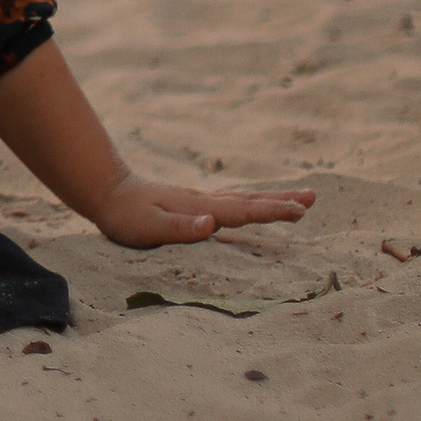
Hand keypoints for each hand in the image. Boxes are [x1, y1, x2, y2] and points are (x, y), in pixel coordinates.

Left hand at [83, 169, 316, 249]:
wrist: (107, 193)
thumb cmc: (126, 216)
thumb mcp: (149, 227)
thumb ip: (181, 227)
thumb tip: (212, 223)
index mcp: (201, 208)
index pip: (243, 211)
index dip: (272, 211)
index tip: (300, 210)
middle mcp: (206, 202)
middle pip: (251, 200)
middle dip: (282, 200)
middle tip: (313, 197)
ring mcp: (201, 201)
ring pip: (244, 199)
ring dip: (271, 198)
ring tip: (299, 196)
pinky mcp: (194, 205)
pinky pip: (232, 203)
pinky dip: (252, 203)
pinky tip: (256, 205)